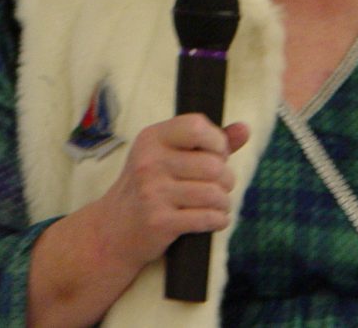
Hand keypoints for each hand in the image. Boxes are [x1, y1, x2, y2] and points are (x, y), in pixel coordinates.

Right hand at [93, 114, 250, 270]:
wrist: (113, 230)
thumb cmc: (148, 188)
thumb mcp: (167, 156)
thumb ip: (207, 142)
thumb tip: (245, 129)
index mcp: (152, 138)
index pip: (197, 126)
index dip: (217, 142)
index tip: (216, 155)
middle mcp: (150, 162)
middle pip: (213, 165)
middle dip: (226, 179)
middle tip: (218, 186)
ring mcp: (153, 192)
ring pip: (214, 193)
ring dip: (224, 202)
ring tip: (217, 204)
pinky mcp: (160, 221)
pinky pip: (208, 218)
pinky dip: (219, 220)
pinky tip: (213, 219)